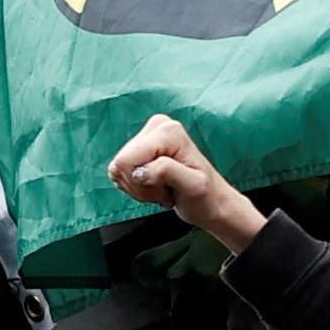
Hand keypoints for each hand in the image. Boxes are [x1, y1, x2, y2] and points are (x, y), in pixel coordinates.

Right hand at [109, 115, 270, 250]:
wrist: (211, 202)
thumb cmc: (206, 196)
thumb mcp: (193, 186)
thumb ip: (166, 172)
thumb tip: (140, 170)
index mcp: (168, 131)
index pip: (127, 160)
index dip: (141, 182)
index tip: (167, 187)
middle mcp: (156, 127)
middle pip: (120, 164)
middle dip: (140, 185)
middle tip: (165, 189)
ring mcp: (146, 137)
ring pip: (118, 169)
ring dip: (139, 188)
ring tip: (163, 187)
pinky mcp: (138, 149)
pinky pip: (119, 172)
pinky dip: (136, 186)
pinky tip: (156, 186)